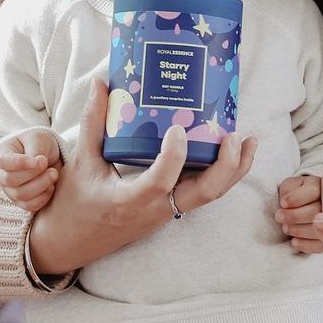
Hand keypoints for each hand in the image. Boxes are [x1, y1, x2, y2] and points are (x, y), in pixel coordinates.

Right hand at [0, 129, 61, 211]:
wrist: (46, 156)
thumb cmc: (38, 144)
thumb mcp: (38, 138)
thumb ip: (36, 149)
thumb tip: (37, 164)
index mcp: (3, 156)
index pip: (3, 162)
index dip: (19, 163)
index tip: (38, 160)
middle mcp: (3, 175)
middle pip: (11, 180)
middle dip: (34, 173)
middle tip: (47, 164)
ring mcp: (12, 191)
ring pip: (21, 195)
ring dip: (41, 185)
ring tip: (53, 173)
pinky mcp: (23, 202)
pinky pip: (30, 206)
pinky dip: (43, 197)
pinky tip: (51, 186)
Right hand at [28, 80, 257, 274]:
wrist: (73, 241)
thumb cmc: (74, 202)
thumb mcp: (81, 161)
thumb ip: (93, 122)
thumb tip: (101, 82)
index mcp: (129, 200)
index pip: (160, 182)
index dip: (174, 157)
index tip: (177, 128)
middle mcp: (155, 210)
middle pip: (203, 194)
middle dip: (226, 166)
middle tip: (234, 135)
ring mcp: (167, 212)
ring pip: (211, 196)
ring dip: (234, 170)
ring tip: (249, 140)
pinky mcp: (172, 208)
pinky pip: (204, 193)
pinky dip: (222, 173)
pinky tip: (232, 150)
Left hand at [274, 174, 322, 254]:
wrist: (299, 207)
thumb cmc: (292, 194)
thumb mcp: (289, 187)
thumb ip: (288, 191)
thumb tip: (286, 204)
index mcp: (320, 186)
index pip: (312, 191)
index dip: (295, 199)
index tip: (282, 203)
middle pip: (316, 211)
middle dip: (294, 216)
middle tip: (279, 217)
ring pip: (320, 229)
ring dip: (298, 230)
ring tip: (285, 228)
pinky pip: (320, 246)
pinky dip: (305, 245)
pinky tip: (294, 242)